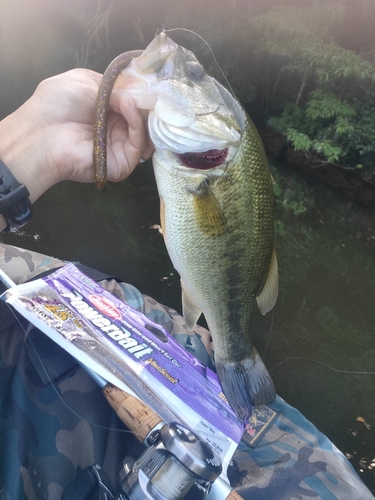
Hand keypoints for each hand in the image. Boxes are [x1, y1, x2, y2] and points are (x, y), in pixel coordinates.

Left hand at [0, 68, 153, 203]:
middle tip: (147, 90)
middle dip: (147, 103)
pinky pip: (138, 144)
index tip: (148, 80)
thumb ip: (116, 86)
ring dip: (142, 112)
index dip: (142, 92)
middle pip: (144, 119)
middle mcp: (115, 129)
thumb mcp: (86, 81)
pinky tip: (127, 106)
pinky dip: (137, 123)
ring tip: (131, 98)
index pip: (135, 103)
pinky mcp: (122, 163)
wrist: (41, 133)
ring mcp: (119, 147)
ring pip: (145, 132)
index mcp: (107, 110)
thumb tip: (137, 91)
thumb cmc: (56, 104)